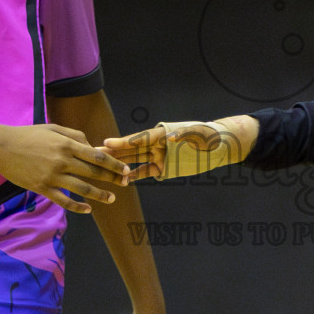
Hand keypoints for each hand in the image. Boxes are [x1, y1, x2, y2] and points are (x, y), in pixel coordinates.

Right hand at [0, 123, 129, 213]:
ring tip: (111, 198)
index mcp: (66, 144)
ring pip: (82, 188)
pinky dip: (77, 206)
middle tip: (125, 183)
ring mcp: (52, 176)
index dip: (113, 164)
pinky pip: (63, 200)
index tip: (125, 169)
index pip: (96, 155)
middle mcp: (62, 160)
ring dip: (99, 195)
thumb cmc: (29, 135)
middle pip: (93, 172)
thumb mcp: (53, 128)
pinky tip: (88, 209)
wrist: (1, 147)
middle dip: (112, 178)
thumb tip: (93, 146)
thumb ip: (75, 135)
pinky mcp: (42, 188)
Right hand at [102, 116, 256, 180]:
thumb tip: (172, 137)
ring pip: (135, 160)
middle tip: (94, 153)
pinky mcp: (163, 168)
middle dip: (114, 152)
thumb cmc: (208, 135)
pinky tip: (122, 180)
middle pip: (132, 148)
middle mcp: (157, 144)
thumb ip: (185, 134)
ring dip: (120, 164)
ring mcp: (159, 156)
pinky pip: (145, 172)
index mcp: (162, 133)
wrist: (218, 146)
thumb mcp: (198, 133)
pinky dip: (134, 176)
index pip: (139, 138)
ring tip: (102, 167)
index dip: (123, 141)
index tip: (107, 142)